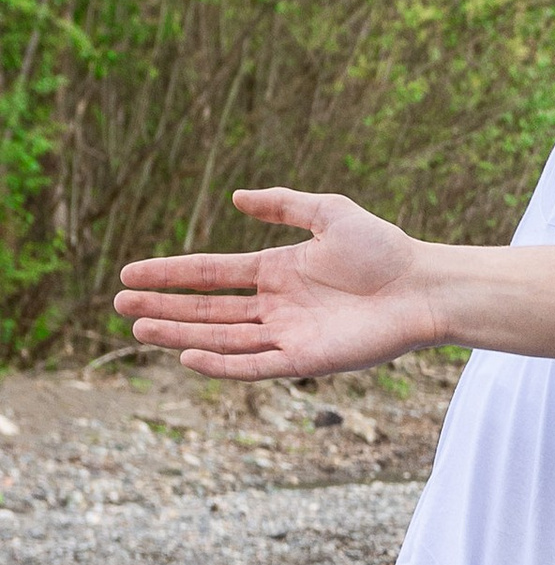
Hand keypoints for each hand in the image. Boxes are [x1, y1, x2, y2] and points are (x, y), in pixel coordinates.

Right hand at [116, 188, 436, 378]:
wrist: (426, 286)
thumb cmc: (386, 250)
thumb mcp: (330, 213)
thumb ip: (283, 204)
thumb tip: (235, 198)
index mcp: (277, 272)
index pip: (211, 274)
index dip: (170, 274)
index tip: (130, 273)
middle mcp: (277, 306)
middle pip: (208, 310)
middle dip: (164, 308)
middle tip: (120, 306)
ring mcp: (289, 335)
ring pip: (222, 339)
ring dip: (180, 335)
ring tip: (139, 329)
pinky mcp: (306, 361)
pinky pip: (255, 366)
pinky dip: (221, 365)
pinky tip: (187, 356)